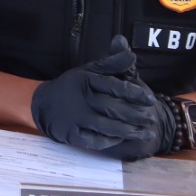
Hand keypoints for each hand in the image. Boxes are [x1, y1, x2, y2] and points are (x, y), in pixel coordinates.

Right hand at [30, 36, 166, 154]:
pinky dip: (110, 141)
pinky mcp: (72, 133)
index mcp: (86, 80)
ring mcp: (76, 117)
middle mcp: (82, 98)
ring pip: (107, 126)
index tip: (150, 100)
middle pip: (114, 108)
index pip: (115, 86)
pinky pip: (94, 140)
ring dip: (129, 131)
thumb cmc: (72, 87)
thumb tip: (132, 54)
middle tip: (152, 120)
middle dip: (136, 116)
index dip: (135, 93)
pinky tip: (122, 139)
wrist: (42, 104)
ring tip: (146, 133)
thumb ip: (111, 63)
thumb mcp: (88, 71)